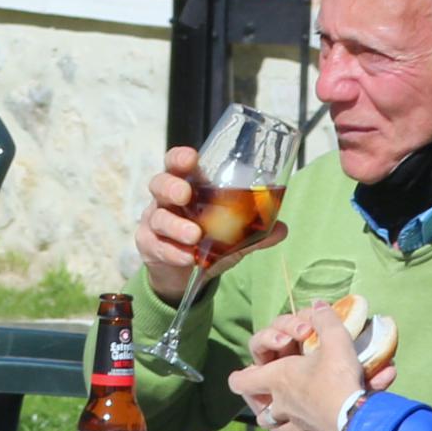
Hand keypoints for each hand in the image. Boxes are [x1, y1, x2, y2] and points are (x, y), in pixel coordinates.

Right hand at [134, 145, 284, 306]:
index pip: (176, 164)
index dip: (180, 158)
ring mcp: (155, 222)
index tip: (191, 158)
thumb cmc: (206, 240)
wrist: (183, 272)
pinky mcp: (149, 245)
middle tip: (186, 195)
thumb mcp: (231, 235)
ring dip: (176, 226)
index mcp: (186, 186)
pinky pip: (157, 245)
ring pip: (158, 217)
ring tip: (194, 236)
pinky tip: (188, 258)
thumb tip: (282, 228)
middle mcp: (166, 200)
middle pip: (159, 183)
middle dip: (171, 186)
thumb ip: (254, 231)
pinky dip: (174, 252)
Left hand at [231, 307, 372, 430]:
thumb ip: (325, 320)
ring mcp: (296, 419)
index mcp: (277, 378)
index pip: (240, 381)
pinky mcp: (315, 429)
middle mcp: (280, 401)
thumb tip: (318, 306)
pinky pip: (306, 423)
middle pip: (260, 406)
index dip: (240, 376)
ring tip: (306, 392)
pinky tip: (332, 402)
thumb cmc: (337, 379)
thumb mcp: (335, 341)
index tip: (249, 370)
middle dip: (265, 396)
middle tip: (283, 380)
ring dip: (286, 407)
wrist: (356, 422)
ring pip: (279, 418)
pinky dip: (313, 414)